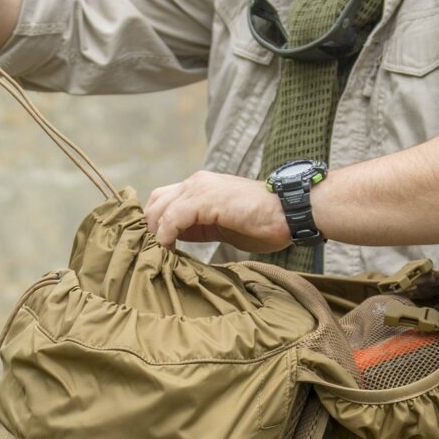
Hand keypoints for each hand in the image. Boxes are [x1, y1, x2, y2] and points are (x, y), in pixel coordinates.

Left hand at [144, 170, 292, 252]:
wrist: (290, 213)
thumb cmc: (263, 223)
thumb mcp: (221, 226)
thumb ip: (198, 228)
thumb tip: (174, 240)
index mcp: (200, 187)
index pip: (162, 200)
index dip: (154, 224)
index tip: (153, 249)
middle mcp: (196, 182)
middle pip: (155, 202)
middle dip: (149, 229)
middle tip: (151, 254)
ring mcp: (200, 188)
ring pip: (159, 209)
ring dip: (154, 233)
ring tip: (157, 256)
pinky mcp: (205, 199)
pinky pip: (172, 218)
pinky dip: (165, 236)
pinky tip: (168, 251)